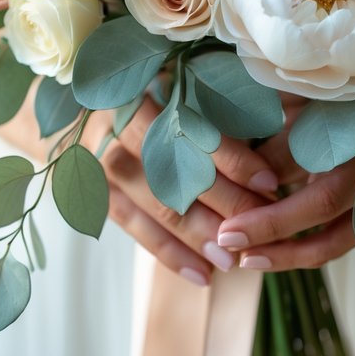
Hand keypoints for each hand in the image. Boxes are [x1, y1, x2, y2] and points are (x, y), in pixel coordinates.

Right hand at [81, 98, 281, 285]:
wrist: (81, 109)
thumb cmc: (148, 92)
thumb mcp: (176, 82)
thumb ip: (213, 102)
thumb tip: (273, 126)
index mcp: (140, 93)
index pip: (193, 131)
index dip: (233, 159)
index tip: (268, 182)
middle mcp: (114, 129)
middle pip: (176, 173)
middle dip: (223, 204)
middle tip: (260, 226)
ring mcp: (100, 165)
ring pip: (157, 206)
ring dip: (197, 236)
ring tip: (233, 260)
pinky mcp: (96, 194)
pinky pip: (135, 228)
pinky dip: (168, 253)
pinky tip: (201, 274)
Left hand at [213, 92, 354, 271]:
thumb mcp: (315, 98)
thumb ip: (283, 133)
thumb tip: (242, 169)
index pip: (305, 170)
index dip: (265, 196)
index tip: (226, 218)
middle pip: (324, 207)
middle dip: (271, 229)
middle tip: (226, 241)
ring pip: (340, 237)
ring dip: (292, 254)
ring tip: (247, 260)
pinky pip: (347, 238)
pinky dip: (311, 250)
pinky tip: (275, 253)